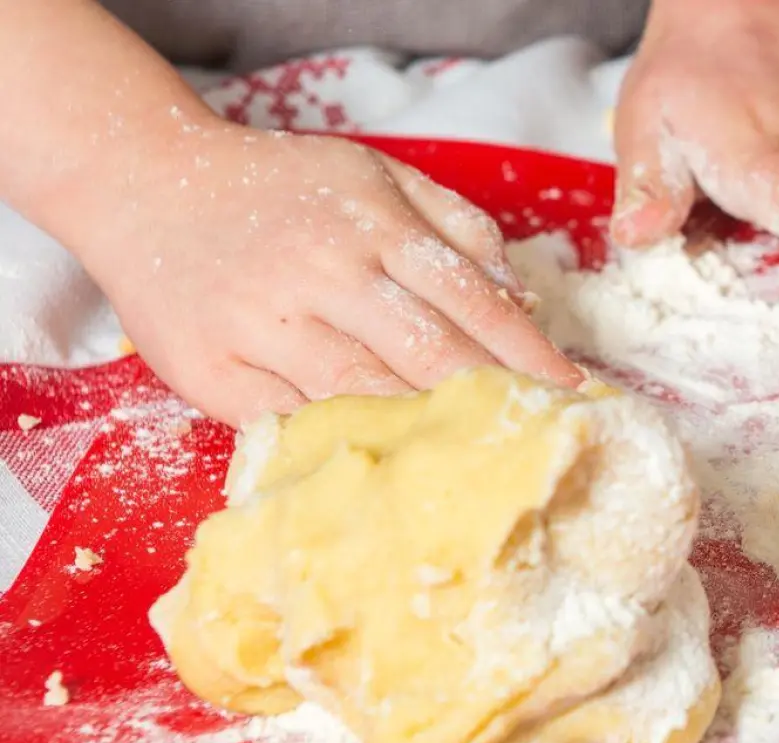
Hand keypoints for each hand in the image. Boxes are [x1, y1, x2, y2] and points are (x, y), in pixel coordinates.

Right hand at [74, 125, 580, 425]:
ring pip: (367, 398)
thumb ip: (457, 228)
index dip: (533, 358)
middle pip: (432, 358)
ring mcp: (266, 327)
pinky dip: (346, 452)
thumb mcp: (376, 177)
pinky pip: (294, 425)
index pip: (475, 305)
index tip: (580, 398)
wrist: (145, 185)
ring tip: (491, 471)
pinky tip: (395, 477)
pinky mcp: (215, 373)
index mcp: (374, 228)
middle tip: (550, 448)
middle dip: (499, 407)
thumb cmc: (281, 189)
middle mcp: (326, 276)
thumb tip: (525, 298)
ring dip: (435, 439)